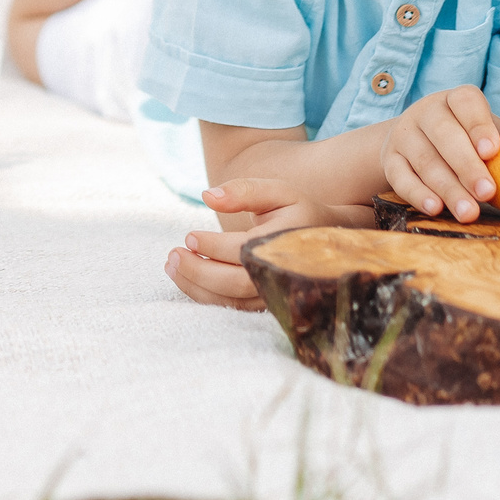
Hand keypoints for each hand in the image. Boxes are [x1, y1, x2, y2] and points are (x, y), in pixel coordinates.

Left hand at [165, 178, 339, 310]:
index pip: (245, 251)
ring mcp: (280, 295)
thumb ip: (244, 191)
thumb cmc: (297, 211)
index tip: (189, 236)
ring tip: (172, 265)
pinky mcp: (270, 305)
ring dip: (197, 288)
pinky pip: (235, 309)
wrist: (328, 238)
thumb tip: (207, 196)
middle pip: (236, 283)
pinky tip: (187, 278)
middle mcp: (287, 275)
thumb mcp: (277, 191)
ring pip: (233, 302)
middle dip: (198, 272)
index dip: (213, 246)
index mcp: (289, 243)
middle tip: (172, 255)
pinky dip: (207, 297)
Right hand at [381, 86, 499, 222]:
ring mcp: (404, 135)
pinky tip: (435, 208)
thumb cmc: (462, 140)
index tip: (492, 151)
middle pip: (444, 134)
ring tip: (469, 212)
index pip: (466, 102)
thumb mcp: (487, 135)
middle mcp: (426, 112)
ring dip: (448, 188)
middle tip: (488, 193)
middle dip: (466, 166)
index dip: (479, 124)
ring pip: (424, 160)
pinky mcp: (389, 159)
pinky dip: (417, 194)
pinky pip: (400, 177)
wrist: (412, 143)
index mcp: (455, 100)